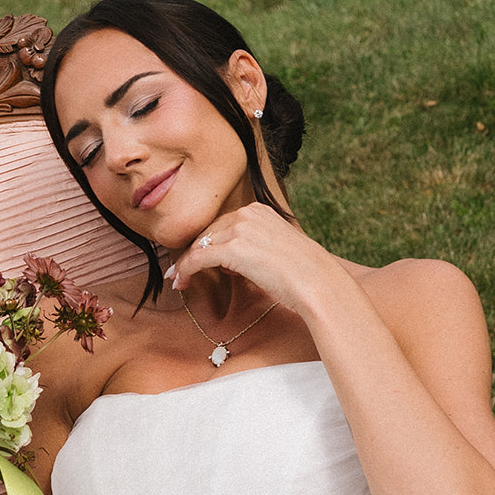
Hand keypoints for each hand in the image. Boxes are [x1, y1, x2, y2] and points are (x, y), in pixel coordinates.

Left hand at [167, 202, 340, 319]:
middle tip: (178, 273)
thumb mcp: (276, 251)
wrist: (317, 282)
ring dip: (185, 264)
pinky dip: (186, 270)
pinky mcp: (234, 249)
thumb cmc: (302, 273)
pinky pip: (199, 258)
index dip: (205, 243)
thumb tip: (228, 263)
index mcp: (259, 211)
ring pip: (200, 245)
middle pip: (208, 232)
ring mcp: (240, 229)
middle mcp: (249, 214)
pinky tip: (181, 283)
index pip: (222, 224)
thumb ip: (251, 249)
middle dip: (191, 253)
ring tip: (177, 281)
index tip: (194, 258)